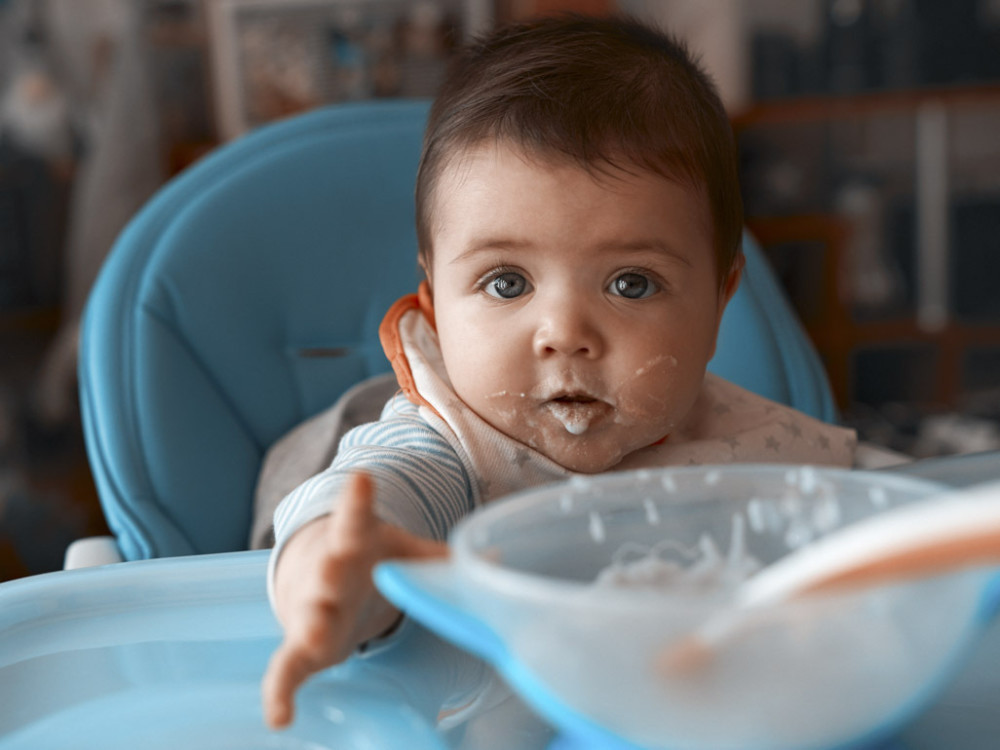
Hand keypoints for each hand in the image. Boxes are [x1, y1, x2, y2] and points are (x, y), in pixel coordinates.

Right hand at [261, 471, 447, 728]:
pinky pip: (285, 670)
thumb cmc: (369, 560)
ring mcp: (311, 609)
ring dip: (312, 626)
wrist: (314, 576)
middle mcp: (328, 572)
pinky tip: (279, 718)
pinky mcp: (299, 646)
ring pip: (308, 616)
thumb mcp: (405, 551)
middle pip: (328, 569)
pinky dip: (280, 694)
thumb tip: (495, 559)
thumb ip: (445, 558)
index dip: (358, 499)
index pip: (355, 517)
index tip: (361, 478)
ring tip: (315, 637)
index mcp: (354, 542)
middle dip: (330, 569)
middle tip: (334, 566)